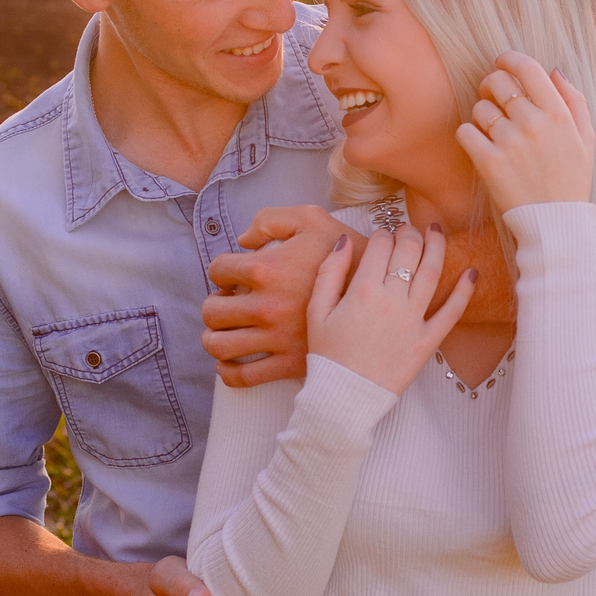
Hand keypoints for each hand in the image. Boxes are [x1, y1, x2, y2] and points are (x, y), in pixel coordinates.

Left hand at [203, 206, 363, 387]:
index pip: (218, 269)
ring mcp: (276, 338)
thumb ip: (271, 219)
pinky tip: (231, 361)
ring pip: (219, 346)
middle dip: (214, 305)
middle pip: (212, 311)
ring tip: (224, 332)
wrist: (382, 297)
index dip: (221, 270)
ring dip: (214, 338)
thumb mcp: (312, 219)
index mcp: (267, 268)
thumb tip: (242, 240)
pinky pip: (241, 377)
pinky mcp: (288, 364)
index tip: (231, 275)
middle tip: (227, 303)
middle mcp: (266, 306)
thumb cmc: (347, 253)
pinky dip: (227, 372)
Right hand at [308, 225, 475, 394]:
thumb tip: (343, 241)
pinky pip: (452, 312)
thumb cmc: (328, 355)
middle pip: (408, 252)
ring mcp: (413, 320)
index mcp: (362, 290)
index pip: (380, 246)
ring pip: (432, 272)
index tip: (380, 236)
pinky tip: (472, 272)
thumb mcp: (316, 311)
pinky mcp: (427, 341)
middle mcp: (392, 300)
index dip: (381, 234)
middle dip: (409, 234)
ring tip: (437, 232)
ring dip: (436, 247)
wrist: (344, 396)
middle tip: (408, 231)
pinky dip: (464, 291)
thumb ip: (329, 272)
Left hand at [455, 51, 595, 212]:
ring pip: (479, 108)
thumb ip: (574, 100)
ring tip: (492, 133)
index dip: (508, 59)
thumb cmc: (571, 179)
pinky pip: (465, 132)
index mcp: (558, 113)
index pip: (527, 67)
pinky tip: (479, 146)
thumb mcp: (587, 138)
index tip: (502, 64)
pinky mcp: (489, 163)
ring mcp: (510, 142)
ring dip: (481, 116)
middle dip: (490, 86)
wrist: (554, 222)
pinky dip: (468, 136)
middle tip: (492, 99)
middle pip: (496, 82)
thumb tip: (554, 71)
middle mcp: (533, 123)